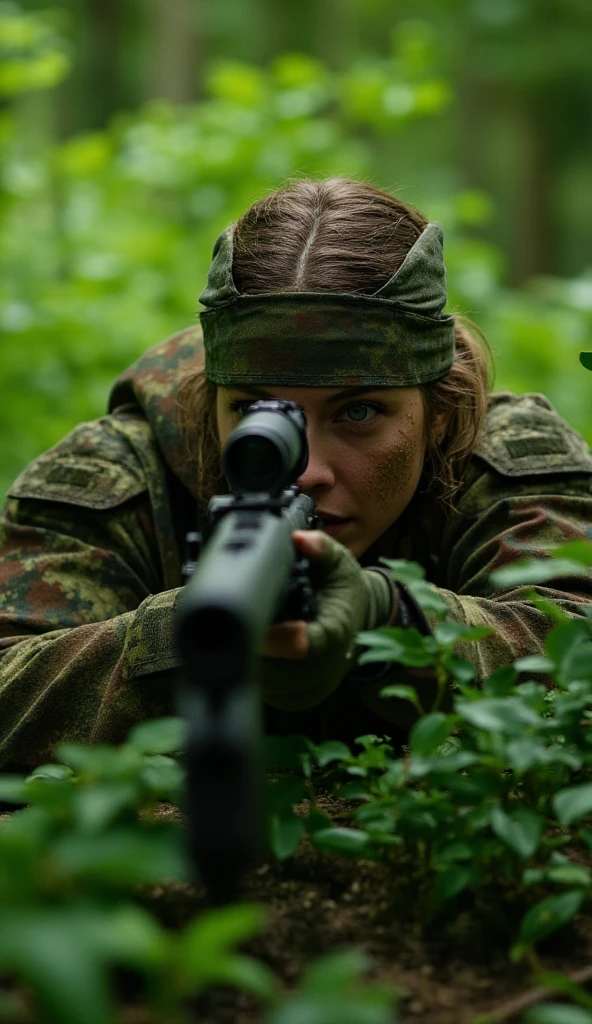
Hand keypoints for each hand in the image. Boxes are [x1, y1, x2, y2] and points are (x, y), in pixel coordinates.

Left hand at [257, 530, 393, 711]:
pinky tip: (249, 649)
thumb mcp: (338, 562)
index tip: (260, 629)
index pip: (308, 645)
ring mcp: (312, 687)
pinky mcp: (297, 698)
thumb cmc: (342, 588)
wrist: (358, 617)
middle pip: (280, 670)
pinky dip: (254, 672)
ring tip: (239, 633)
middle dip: (255, 647)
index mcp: (338, 630)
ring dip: (250, 661)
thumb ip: (320, 548)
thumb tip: (301, 539)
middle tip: (232, 623)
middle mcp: (327, 666)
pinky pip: (267, 692)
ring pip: (269, 684)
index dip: (281, 641)